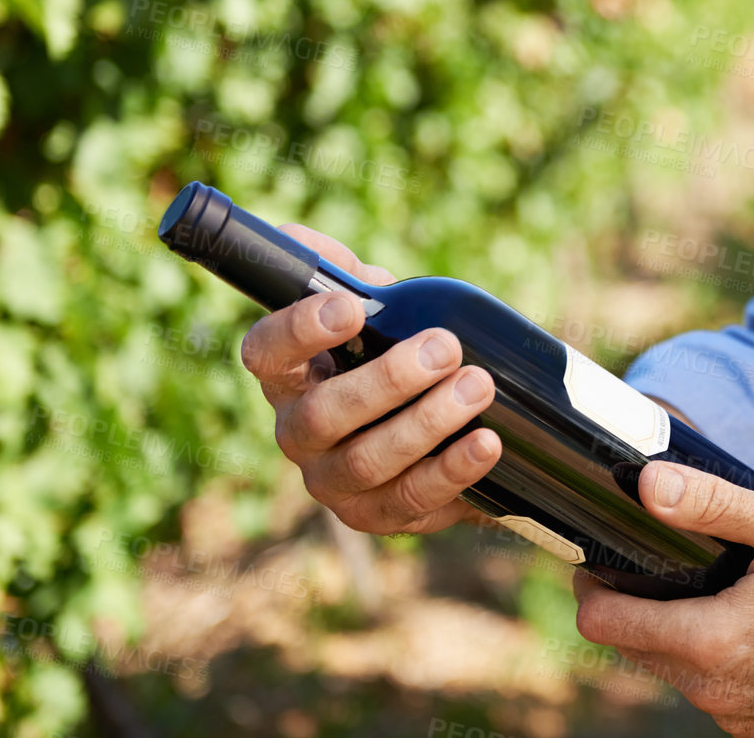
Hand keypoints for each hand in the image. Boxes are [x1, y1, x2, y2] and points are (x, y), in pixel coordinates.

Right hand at [238, 224, 499, 534]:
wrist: (433, 423)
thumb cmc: (387, 351)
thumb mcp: (368, 304)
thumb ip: (338, 268)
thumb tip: (294, 237)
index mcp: (286, 375)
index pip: (265, 353)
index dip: (299, 331)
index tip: (349, 308)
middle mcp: (297, 433)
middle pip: (324, 415)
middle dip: (388, 379)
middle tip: (445, 347)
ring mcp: (333, 482)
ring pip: (368, 461)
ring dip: (428, 422)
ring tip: (479, 386)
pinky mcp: (378, 516)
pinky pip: (411, 500)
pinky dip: (452, 471)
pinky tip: (488, 443)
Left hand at [571, 460, 753, 737]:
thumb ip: (713, 505)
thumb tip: (648, 485)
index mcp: (710, 642)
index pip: (602, 622)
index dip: (593, 584)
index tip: (604, 556)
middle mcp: (713, 692)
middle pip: (632, 645)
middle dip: (636, 603)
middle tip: (666, 562)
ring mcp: (736, 719)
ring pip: (672, 669)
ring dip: (679, 631)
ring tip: (723, 591)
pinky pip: (714, 691)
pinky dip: (718, 659)